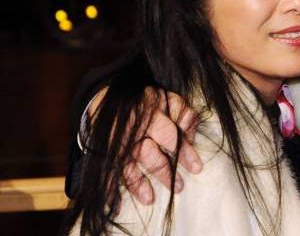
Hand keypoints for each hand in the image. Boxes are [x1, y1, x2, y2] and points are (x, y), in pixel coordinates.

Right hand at [89, 87, 201, 204]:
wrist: (109, 96)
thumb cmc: (148, 102)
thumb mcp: (168, 99)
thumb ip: (184, 114)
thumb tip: (191, 136)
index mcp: (151, 112)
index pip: (170, 134)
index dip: (184, 151)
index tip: (196, 168)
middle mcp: (132, 128)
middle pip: (147, 153)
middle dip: (163, 171)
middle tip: (178, 187)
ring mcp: (116, 140)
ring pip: (125, 163)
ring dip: (137, 183)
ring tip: (149, 199)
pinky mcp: (104, 149)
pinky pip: (106, 169)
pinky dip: (109, 187)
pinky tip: (114, 204)